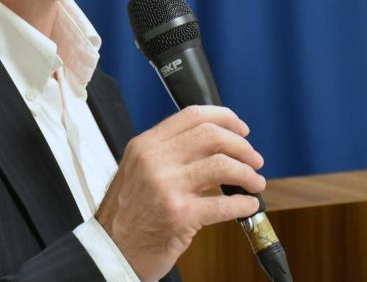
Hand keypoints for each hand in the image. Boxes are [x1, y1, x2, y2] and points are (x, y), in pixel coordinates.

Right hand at [95, 105, 264, 281]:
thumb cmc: (128, 213)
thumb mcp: (138, 170)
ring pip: (222, 165)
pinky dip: (244, 204)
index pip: (192, 116)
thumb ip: (169, 154)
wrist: (112, 249)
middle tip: (254, 159)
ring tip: (255, 182)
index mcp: (145, 145)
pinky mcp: (180, 215)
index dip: (224, 118)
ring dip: (247, 173)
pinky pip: (224, 204)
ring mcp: (166, 186)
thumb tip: (215, 146)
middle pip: (211, 135)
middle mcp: (154, 160)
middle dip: (242, 146)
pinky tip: (248, 205)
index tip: (241, 129)